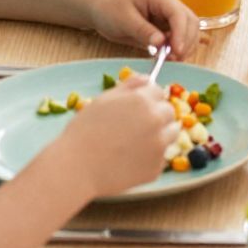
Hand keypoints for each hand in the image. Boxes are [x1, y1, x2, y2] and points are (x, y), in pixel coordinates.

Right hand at [61, 75, 177, 199]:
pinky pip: (160, 157)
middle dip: (156, 115)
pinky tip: (130, 159)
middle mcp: (156, 120)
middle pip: (168, 112)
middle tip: (136, 126)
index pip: (158, 91)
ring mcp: (159, 145)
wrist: (76, 168)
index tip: (136, 108)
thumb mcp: (103, 100)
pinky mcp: (156, 168)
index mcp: (143, 100)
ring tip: (135, 143)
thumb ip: (129, 86)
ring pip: (171, 134)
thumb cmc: (84, 131)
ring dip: (160, 135)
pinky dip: (150, 157)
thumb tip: (148, 79)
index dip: (147, 98)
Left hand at [85, 0, 200, 61]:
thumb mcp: (124, 21)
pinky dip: (179, 47)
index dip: (181, 34)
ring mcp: (169, 14)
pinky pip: (180, 36)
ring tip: (171, 59)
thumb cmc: (110, 9)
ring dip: (185, 45)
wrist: (101, 8)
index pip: (178, 14)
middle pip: (190, 21)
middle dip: (187, 41)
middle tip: (175, 59)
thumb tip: (161, 43)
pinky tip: (171, 57)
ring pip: (189, 29)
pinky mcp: (166, 25)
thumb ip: (143, 31)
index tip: (177, 52)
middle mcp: (168, 3)